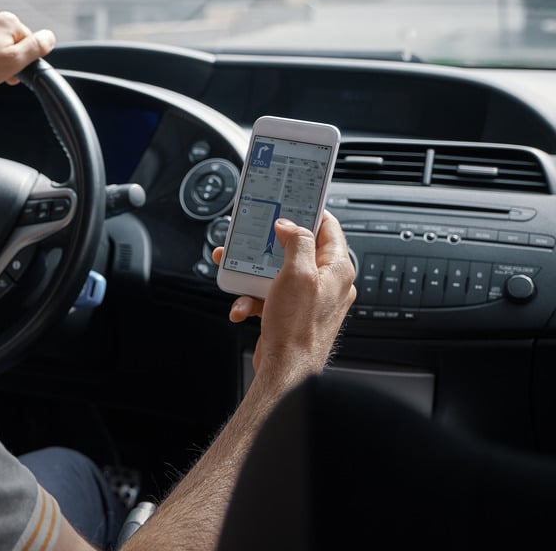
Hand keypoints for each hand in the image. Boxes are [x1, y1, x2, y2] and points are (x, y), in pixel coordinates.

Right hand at [211, 210, 354, 374]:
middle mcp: (326, 283)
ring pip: (276, 271)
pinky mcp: (290, 312)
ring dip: (252, 273)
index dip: (308, 211)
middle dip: (267, 244)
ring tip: (236, 273)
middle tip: (251, 236)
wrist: (286, 370)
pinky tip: (242, 305)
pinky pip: (268, 294)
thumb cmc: (298, 329)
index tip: (290, 202)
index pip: (328, 227)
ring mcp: (308, 299)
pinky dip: (251, 297)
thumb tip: (289, 225)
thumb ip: (296, 241)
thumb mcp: (297, 274)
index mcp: (336, 269)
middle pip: (295, 248)